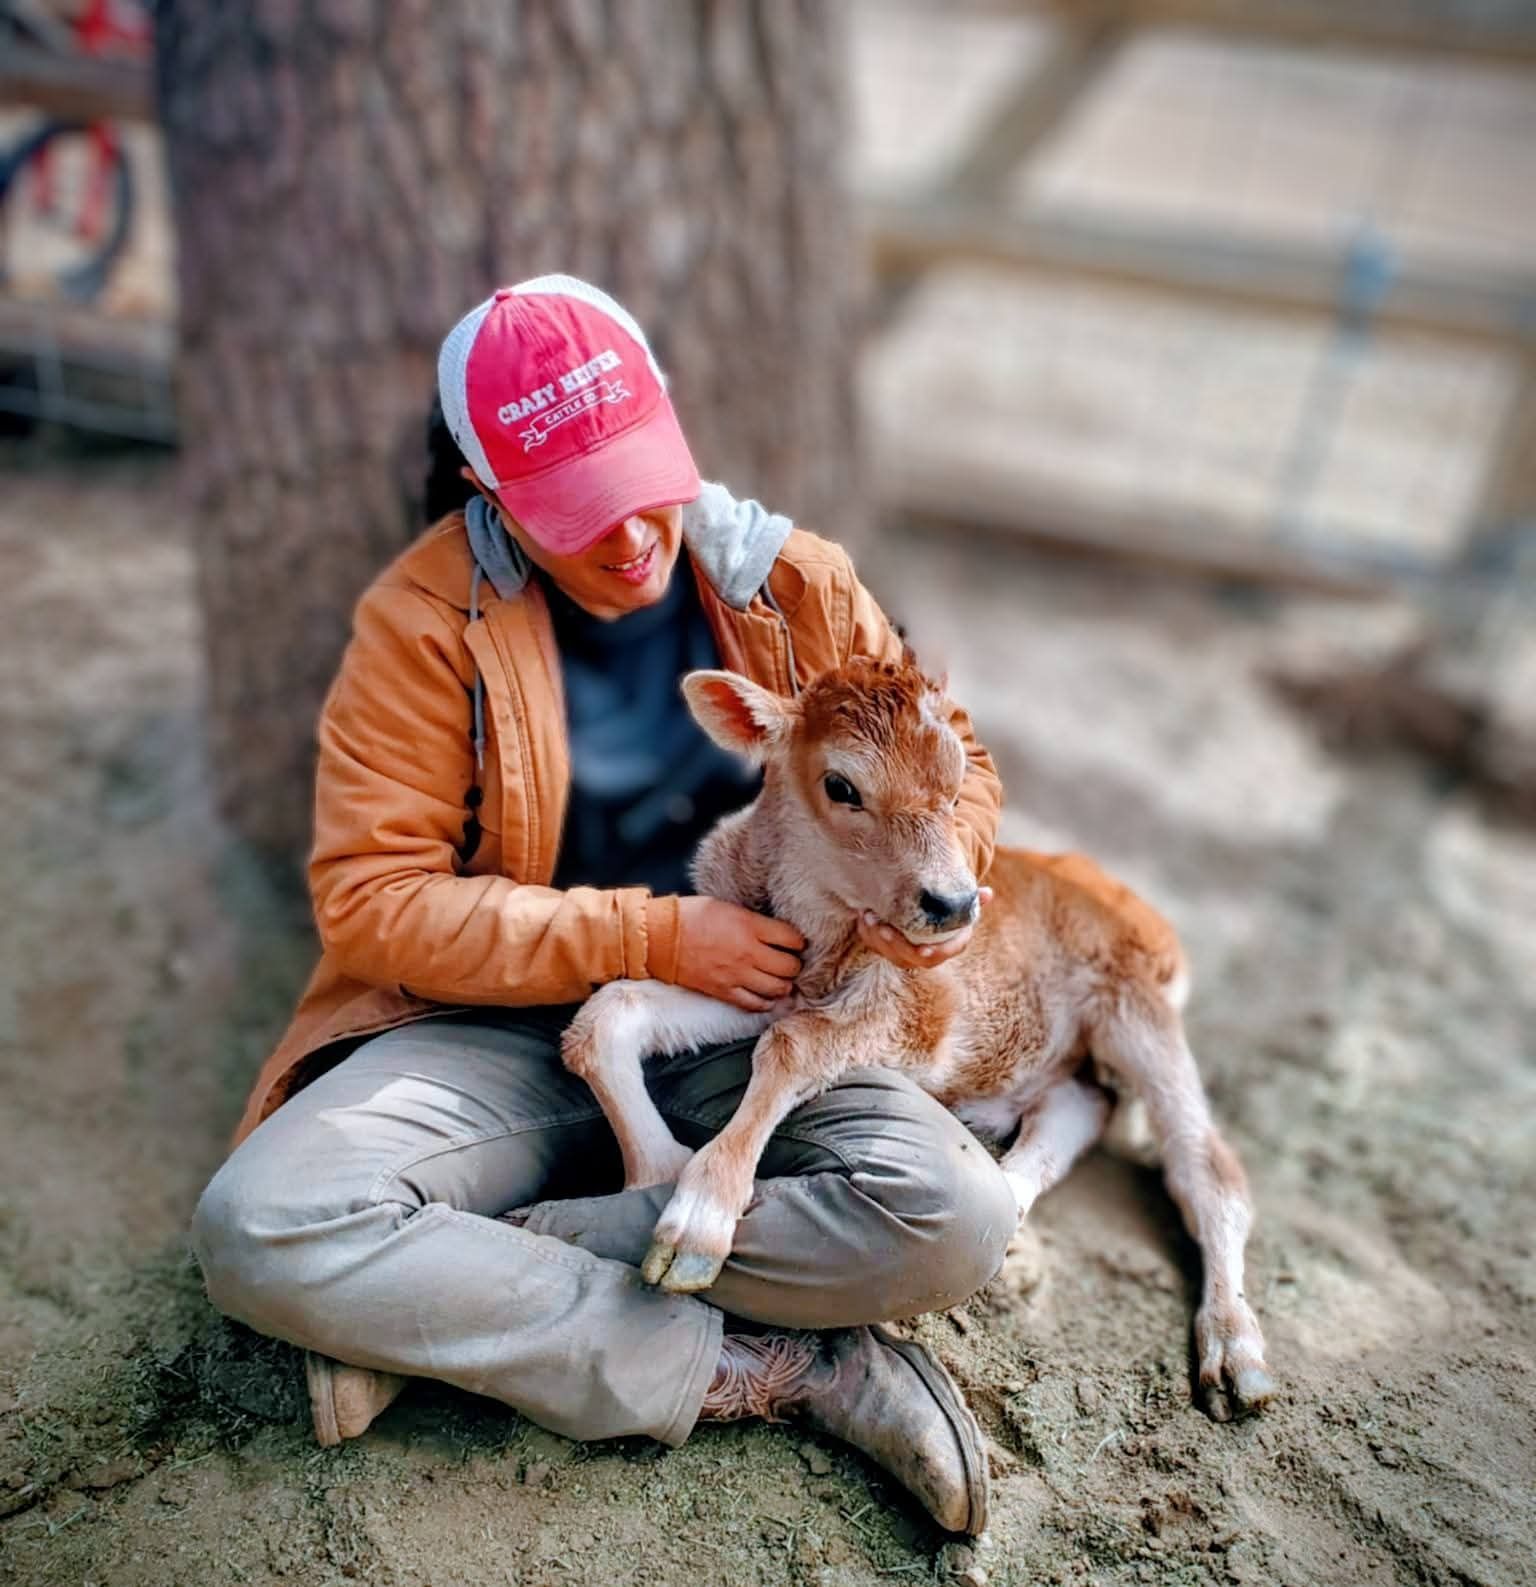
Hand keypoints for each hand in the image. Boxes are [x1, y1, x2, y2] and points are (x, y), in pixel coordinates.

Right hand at [675, 897, 804, 1011]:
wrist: (659, 937)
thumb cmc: (690, 916)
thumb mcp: (727, 906)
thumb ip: (753, 921)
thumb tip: (773, 931)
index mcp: (750, 926)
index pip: (793, 939)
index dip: (799, 942)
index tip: (796, 943)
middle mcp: (748, 952)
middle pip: (790, 967)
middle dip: (795, 965)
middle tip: (790, 962)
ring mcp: (736, 975)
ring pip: (777, 988)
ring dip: (784, 985)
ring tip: (781, 979)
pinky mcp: (724, 991)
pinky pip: (755, 1004)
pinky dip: (765, 1002)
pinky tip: (766, 996)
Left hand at [858, 887, 991, 969]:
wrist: (927, 913)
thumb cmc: (946, 907)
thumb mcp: (959, 904)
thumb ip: (972, 900)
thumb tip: (988, 893)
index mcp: (947, 947)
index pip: (940, 955)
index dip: (933, 954)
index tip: (922, 951)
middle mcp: (925, 957)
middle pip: (908, 958)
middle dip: (894, 944)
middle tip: (883, 927)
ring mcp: (904, 956)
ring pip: (888, 953)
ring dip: (876, 937)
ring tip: (868, 915)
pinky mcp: (886, 950)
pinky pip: (874, 946)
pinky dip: (867, 932)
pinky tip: (863, 915)